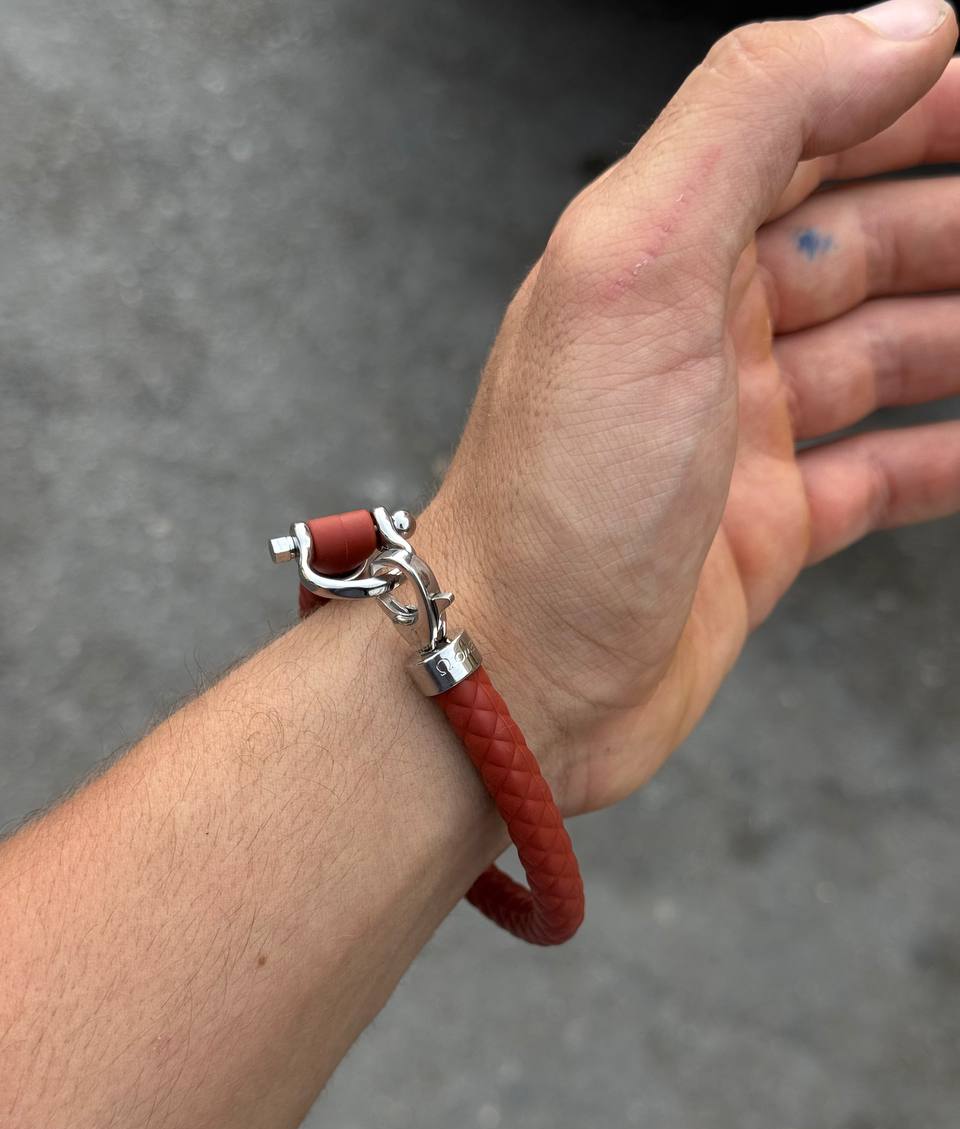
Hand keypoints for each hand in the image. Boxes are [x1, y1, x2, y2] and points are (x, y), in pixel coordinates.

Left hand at [426, 0, 959, 812]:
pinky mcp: (767, 529)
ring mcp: (737, 436)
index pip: (807, 135)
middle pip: (864, 242)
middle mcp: (697, 334)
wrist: (516, 678)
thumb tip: (900, 26)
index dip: (914, 103)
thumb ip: (753, 118)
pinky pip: (886, 471)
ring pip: (888, 353)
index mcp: (659, 250)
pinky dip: (949, 454)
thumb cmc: (554, 498)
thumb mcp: (636, 265)